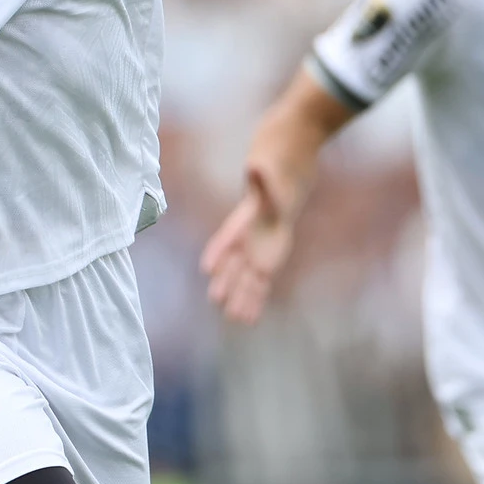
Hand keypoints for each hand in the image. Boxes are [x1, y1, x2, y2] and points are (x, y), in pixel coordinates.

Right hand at [200, 167, 297, 325]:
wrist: (276, 195)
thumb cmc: (270, 187)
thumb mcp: (267, 180)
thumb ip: (261, 178)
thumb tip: (255, 164)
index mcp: (240, 225)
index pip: (226, 240)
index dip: (217, 252)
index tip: (207, 266)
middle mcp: (242, 245)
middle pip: (231, 266)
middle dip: (225, 281)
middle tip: (215, 298)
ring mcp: (252, 257)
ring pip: (245, 281)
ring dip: (240, 298)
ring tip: (234, 318)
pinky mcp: (265, 266)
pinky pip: (259, 287)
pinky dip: (255, 301)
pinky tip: (249, 318)